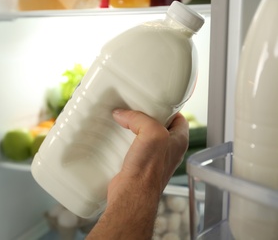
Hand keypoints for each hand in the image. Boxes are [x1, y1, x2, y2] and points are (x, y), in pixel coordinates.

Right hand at [87, 110, 188, 238]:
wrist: (132, 194)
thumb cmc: (148, 170)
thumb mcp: (151, 133)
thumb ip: (139, 118)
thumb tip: (122, 114)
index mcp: (178, 141)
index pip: (179, 118)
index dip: (168, 108)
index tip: (154, 100)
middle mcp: (168, 150)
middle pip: (160, 125)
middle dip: (147, 116)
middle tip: (135, 107)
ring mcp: (153, 158)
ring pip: (145, 136)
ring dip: (134, 127)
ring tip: (123, 118)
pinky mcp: (138, 165)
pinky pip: (133, 146)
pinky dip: (125, 139)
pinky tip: (115, 135)